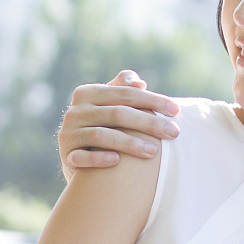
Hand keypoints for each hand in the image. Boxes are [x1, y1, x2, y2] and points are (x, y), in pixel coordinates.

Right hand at [56, 70, 180, 176]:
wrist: (77, 157)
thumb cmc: (103, 126)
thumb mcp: (109, 105)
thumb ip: (123, 89)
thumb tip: (140, 82)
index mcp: (87, 93)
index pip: (126, 93)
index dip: (152, 100)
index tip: (176, 110)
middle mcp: (75, 111)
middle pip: (117, 114)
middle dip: (148, 123)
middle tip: (173, 133)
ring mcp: (68, 133)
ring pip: (102, 136)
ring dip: (130, 143)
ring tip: (153, 152)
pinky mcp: (66, 155)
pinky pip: (82, 157)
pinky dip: (99, 158)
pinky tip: (117, 161)